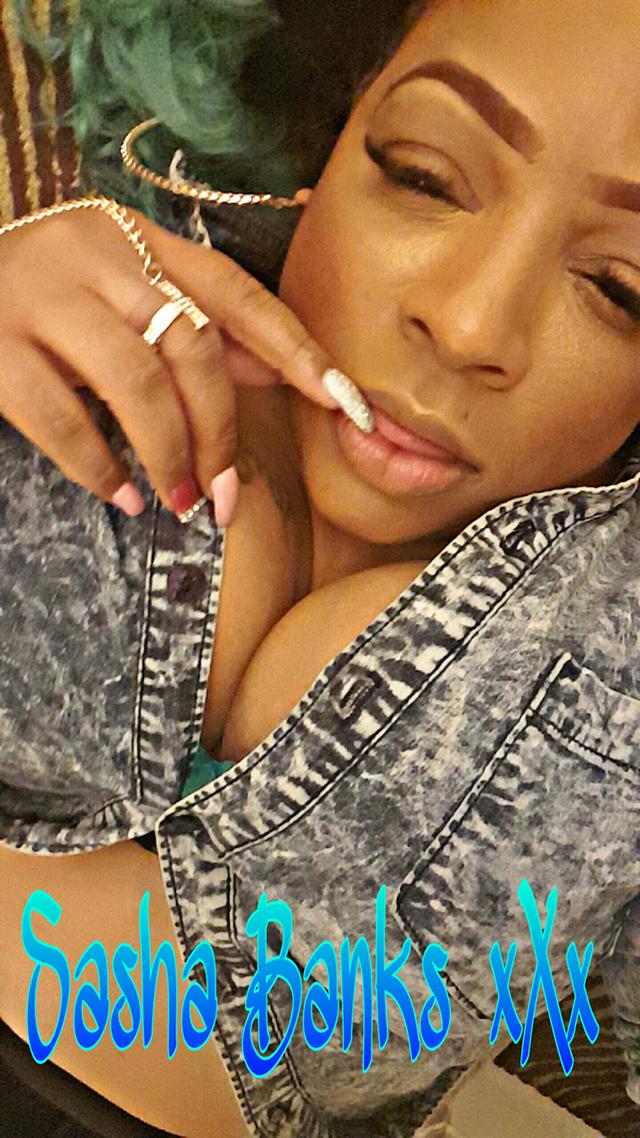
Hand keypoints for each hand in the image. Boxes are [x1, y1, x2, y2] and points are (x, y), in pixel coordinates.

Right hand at [0, 203, 340, 524]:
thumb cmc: (41, 298)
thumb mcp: (118, 295)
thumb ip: (193, 326)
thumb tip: (278, 370)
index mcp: (135, 236)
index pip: (234, 292)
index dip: (294, 348)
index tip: (342, 402)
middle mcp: (93, 253)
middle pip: (191, 344)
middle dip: (220, 430)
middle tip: (223, 496)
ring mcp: (40, 296)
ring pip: (135, 382)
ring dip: (170, 453)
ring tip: (180, 501)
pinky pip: (63, 420)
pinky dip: (102, 468)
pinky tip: (125, 495)